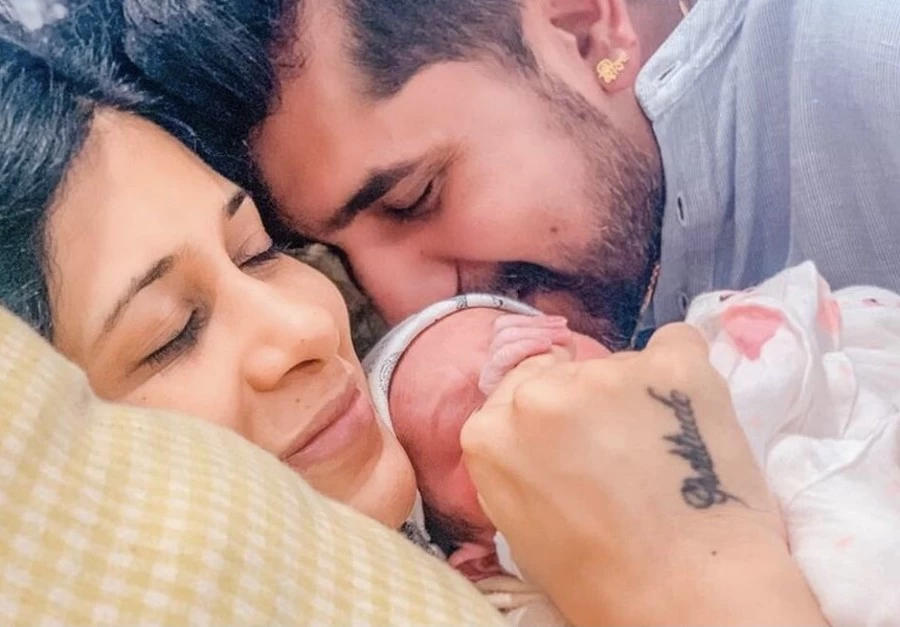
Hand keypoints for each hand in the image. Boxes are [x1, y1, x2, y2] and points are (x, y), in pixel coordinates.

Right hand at [461, 324, 826, 625]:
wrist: (688, 597)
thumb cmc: (600, 581)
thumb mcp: (523, 523)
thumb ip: (520, 461)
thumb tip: (546, 432)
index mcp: (487, 433)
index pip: (514, 395)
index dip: (549, 421)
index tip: (575, 446)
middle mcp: (536, 393)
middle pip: (561, 374)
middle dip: (586, 404)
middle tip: (621, 452)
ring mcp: (604, 373)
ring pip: (617, 365)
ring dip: (634, 395)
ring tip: (665, 451)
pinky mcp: (672, 364)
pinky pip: (676, 345)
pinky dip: (684, 374)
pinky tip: (692, 415)